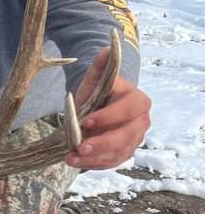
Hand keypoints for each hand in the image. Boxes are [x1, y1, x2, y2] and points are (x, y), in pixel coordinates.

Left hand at [66, 46, 150, 169]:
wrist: (98, 109)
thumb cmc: (98, 93)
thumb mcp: (96, 79)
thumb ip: (101, 66)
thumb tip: (107, 48)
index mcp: (137, 100)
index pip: (129, 109)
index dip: (109, 116)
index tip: (86, 121)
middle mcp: (141, 122)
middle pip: (126, 136)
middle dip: (102, 143)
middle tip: (79, 148)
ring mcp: (134, 140)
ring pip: (118, 153)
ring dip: (94, 158)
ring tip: (72, 159)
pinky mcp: (124, 154)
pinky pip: (112, 163)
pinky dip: (94, 165)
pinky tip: (77, 163)